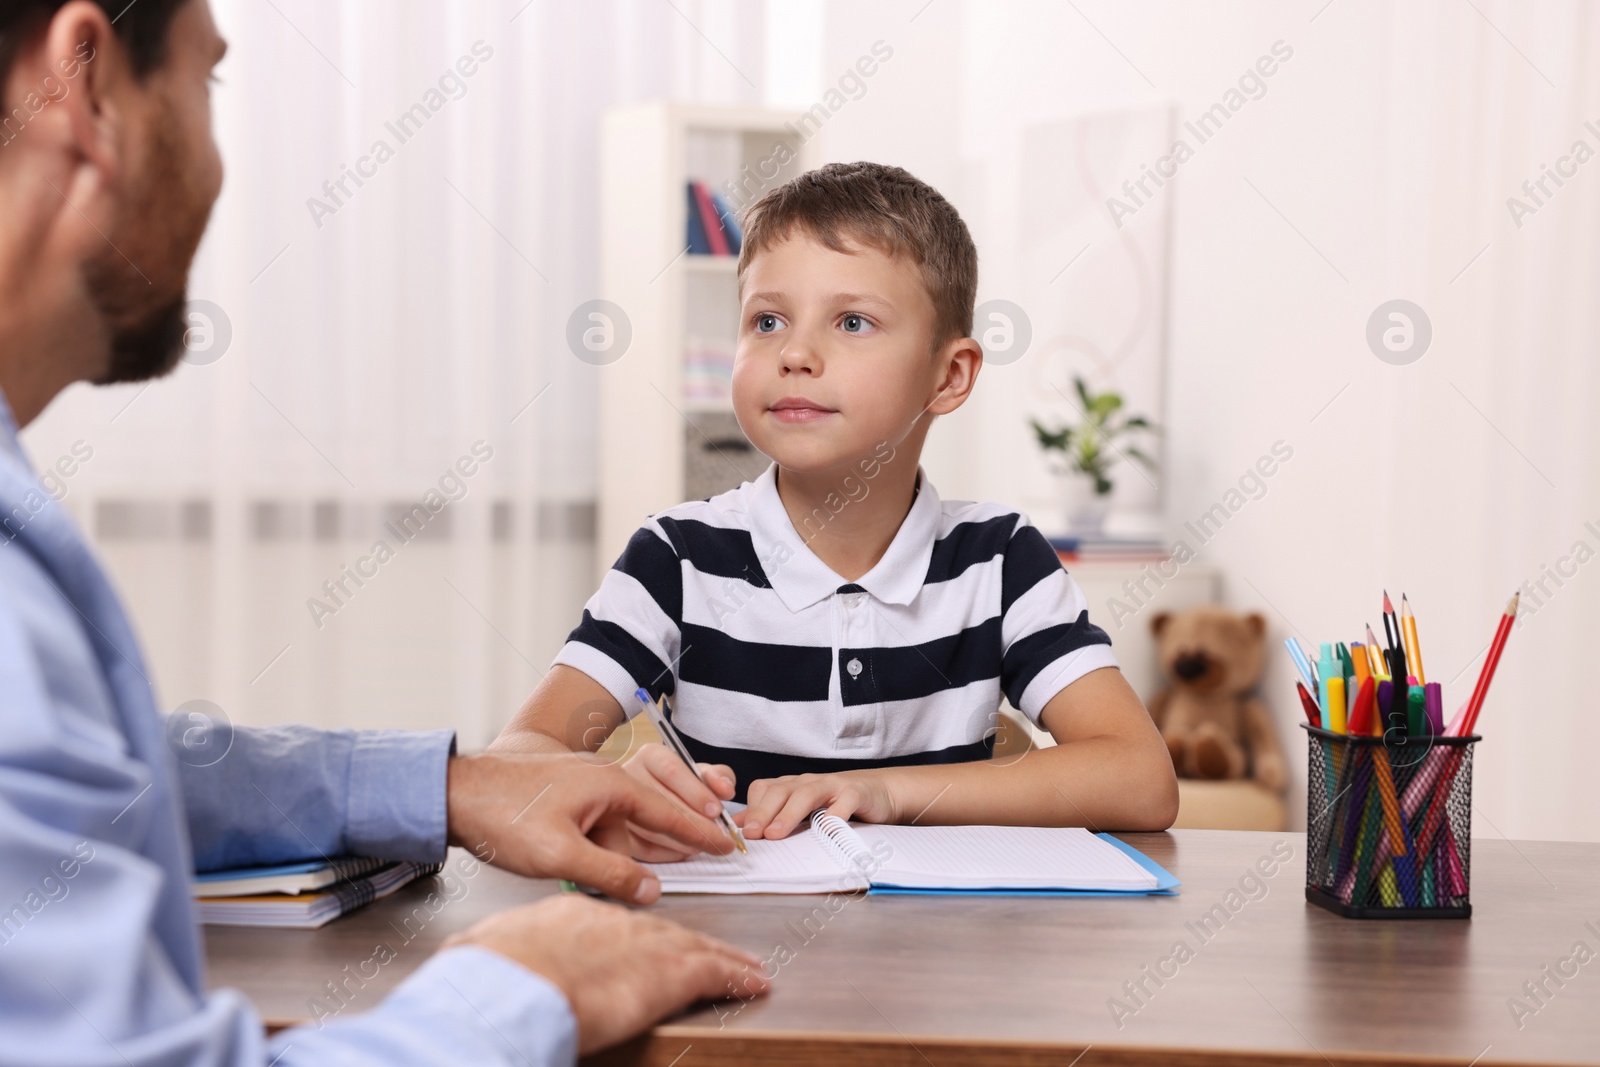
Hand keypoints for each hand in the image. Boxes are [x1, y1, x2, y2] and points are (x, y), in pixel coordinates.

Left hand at [446, 751, 732, 902]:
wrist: (452, 793)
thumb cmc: (502, 816)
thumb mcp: (560, 856)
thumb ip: (611, 875)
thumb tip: (652, 890)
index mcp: (610, 784)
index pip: (668, 811)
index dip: (699, 831)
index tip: (726, 843)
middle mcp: (602, 777)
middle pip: (655, 808)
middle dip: (681, 826)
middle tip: (713, 843)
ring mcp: (583, 783)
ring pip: (626, 817)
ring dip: (639, 840)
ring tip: (650, 858)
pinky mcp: (565, 794)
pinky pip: (604, 818)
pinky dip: (614, 838)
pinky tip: (605, 859)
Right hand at [446, 895, 769, 1054]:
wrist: (511, 985)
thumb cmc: (490, 977)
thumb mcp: (487, 952)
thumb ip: (498, 953)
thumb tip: (484, 961)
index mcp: (571, 915)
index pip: (614, 922)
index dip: (634, 937)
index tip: (641, 947)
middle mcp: (614, 922)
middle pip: (662, 929)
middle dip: (689, 941)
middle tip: (714, 949)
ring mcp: (644, 944)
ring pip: (695, 946)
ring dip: (722, 957)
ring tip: (744, 966)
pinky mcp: (669, 973)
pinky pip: (714, 971)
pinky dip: (736, 976)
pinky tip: (754, 981)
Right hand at [620, 744, 737, 860]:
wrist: (658, 797)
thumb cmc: (685, 786)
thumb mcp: (703, 774)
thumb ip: (719, 777)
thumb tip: (725, 789)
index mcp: (651, 756)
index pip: (672, 771)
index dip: (696, 792)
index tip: (716, 811)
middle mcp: (629, 775)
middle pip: (662, 801)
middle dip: (695, 824)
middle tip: (719, 839)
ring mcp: (615, 804)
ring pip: (651, 828)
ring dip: (683, 842)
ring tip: (704, 846)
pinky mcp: (611, 831)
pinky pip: (640, 847)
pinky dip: (667, 854)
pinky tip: (685, 852)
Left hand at [739, 771, 897, 839]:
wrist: (879, 792)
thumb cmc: (836, 803)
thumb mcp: (803, 809)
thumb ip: (773, 814)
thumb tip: (741, 824)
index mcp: (793, 786)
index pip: (764, 790)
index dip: (751, 809)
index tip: (741, 832)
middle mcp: (809, 782)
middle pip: (780, 791)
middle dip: (763, 812)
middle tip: (753, 835)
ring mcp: (833, 786)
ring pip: (807, 794)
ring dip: (789, 814)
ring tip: (776, 834)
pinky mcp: (856, 793)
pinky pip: (844, 802)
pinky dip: (834, 815)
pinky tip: (827, 830)